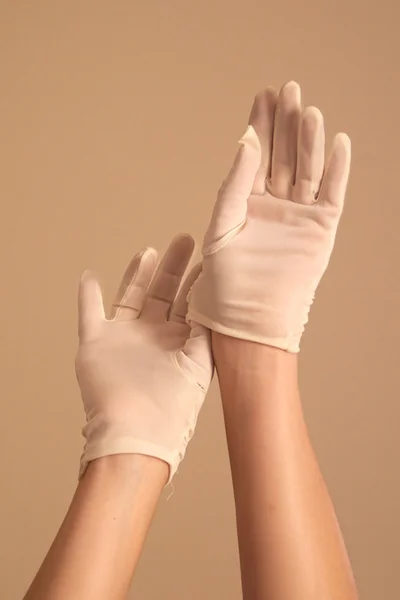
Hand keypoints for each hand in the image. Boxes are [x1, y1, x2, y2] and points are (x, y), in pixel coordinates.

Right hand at [76, 234, 212, 482]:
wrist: (136, 430)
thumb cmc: (173, 404)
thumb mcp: (201, 363)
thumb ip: (208, 331)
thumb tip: (221, 300)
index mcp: (178, 341)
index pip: (190, 303)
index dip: (198, 280)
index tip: (210, 256)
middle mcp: (152, 336)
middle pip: (163, 293)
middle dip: (174, 267)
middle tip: (186, 238)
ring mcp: (123, 338)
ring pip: (131, 296)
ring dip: (139, 273)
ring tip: (149, 251)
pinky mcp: (95, 343)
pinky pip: (89, 312)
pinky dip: (88, 294)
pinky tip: (90, 276)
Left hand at [188, 81, 350, 351]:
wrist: (249, 322)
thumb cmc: (225, 284)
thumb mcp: (220, 227)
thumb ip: (234, 184)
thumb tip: (246, 139)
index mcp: (247, 203)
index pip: (256, 156)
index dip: (260, 125)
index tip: (263, 95)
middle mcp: (274, 206)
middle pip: (284, 156)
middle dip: (285, 123)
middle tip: (289, 88)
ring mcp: (298, 217)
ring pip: (307, 169)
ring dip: (309, 139)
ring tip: (308, 110)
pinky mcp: (320, 230)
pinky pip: (332, 193)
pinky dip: (337, 169)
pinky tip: (338, 142)